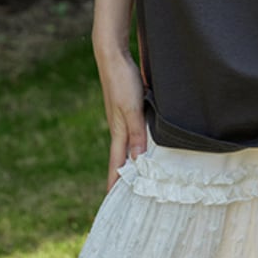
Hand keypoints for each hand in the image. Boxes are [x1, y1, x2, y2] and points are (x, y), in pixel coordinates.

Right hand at [95, 48, 147, 191]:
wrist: (113, 56)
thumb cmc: (122, 81)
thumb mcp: (131, 108)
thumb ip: (136, 133)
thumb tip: (137, 160)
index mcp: (118, 131)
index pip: (116, 163)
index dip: (114, 182)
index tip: (112, 201)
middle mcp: (119, 128)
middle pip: (121, 158)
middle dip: (122, 177)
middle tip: (125, 197)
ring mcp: (122, 118)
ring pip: (129, 146)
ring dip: (131, 161)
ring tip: (136, 177)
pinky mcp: (128, 109)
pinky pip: (134, 133)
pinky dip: (138, 144)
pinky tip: (145, 146)